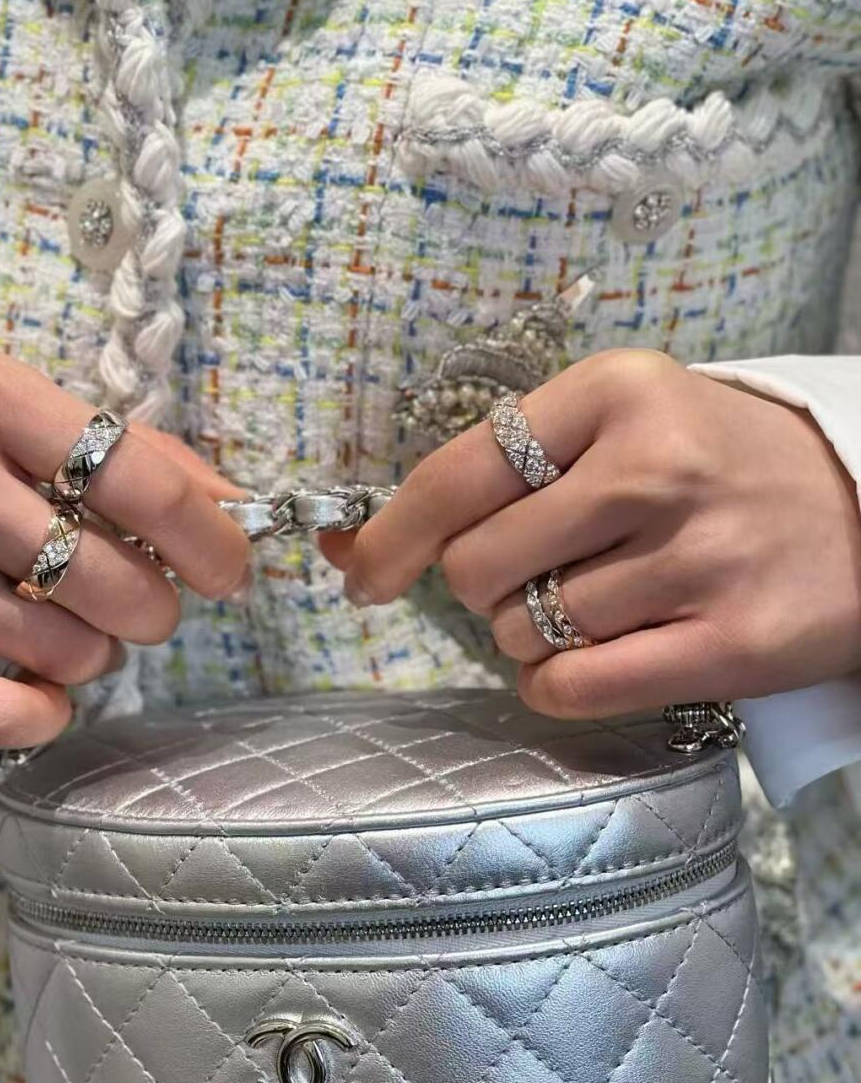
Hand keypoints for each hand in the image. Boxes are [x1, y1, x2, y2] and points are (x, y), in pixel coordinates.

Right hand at [0, 348, 250, 745]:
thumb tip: (235, 502)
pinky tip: (37, 684)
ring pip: (69, 653)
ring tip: (63, 624)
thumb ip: (120, 448)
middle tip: (132, 600)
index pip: (145, 486)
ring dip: (94, 653)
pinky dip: (44, 711)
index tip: (226, 569)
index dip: (214, 542)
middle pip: (117, 586)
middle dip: (153, 609)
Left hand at [323, 350, 860, 716]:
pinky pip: (575, 689)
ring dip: (534, 637)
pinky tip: (590, 660)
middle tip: (543, 573)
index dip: (392, 537)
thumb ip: (499, 470)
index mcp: (618, 393)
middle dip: (486, 588)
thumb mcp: (623, 423)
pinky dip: (557, 686)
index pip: (458, 474)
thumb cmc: (719, 465)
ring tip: (601, 605)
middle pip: (478, 568)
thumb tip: (352, 548)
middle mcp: (654, 469)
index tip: (365, 574)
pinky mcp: (730, 644)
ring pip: (526, 634)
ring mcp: (696, 559)